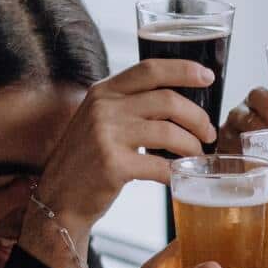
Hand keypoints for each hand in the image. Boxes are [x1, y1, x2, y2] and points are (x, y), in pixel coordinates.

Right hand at [34, 59, 216, 228]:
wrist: (58, 199)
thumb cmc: (87, 161)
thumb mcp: (99, 121)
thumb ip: (129, 106)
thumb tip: (179, 103)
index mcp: (103, 92)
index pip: (150, 69)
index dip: (183, 70)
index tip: (207, 77)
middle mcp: (104, 108)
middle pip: (167, 100)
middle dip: (197, 117)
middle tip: (208, 133)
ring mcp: (106, 135)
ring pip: (169, 132)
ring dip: (192, 146)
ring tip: (197, 156)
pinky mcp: (113, 165)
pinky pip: (160, 166)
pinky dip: (176, 173)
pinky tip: (179, 177)